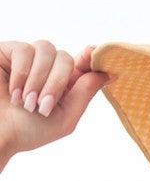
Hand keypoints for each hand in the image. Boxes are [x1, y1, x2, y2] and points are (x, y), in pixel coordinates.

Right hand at [0, 40, 109, 158]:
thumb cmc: (27, 131)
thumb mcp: (65, 118)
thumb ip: (85, 93)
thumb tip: (108, 72)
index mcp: (63, 85)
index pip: (82, 63)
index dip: (89, 58)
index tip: (93, 55)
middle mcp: (46, 69)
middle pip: (65, 57)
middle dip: (57, 82)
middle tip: (42, 106)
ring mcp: (28, 59)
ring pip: (46, 50)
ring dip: (38, 79)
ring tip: (26, 102)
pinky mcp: (7, 52)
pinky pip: (23, 49)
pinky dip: (21, 73)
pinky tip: (14, 92)